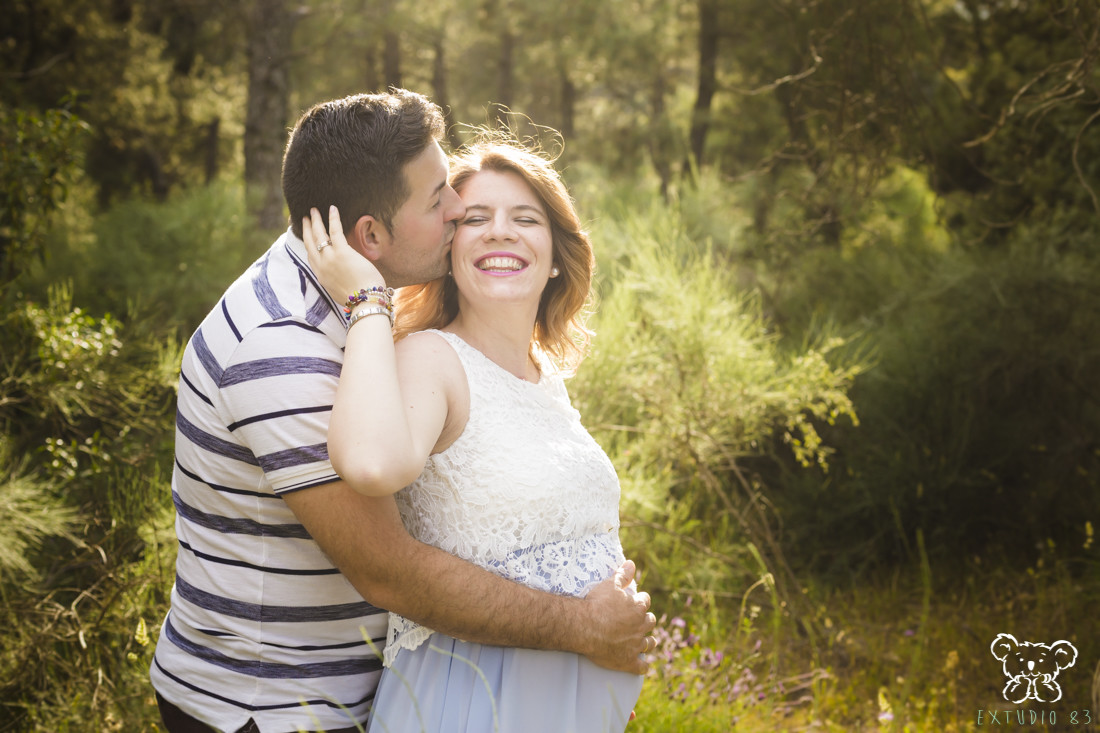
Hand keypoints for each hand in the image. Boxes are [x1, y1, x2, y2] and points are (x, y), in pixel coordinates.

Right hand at [303, 206, 385, 302]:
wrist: (365, 303)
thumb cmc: (360, 299)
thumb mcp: (342, 289)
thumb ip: (339, 278)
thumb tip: (345, 273)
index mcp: (321, 276)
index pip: (310, 255)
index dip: (307, 243)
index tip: (305, 234)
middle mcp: (321, 266)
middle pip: (310, 243)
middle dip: (307, 228)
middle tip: (305, 217)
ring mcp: (330, 259)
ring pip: (319, 235)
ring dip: (316, 221)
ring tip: (314, 210)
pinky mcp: (342, 253)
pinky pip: (334, 231)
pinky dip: (333, 219)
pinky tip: (332, 208)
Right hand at [580, 560, 655, 674]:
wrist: (584, 627)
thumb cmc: (596, 604)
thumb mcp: (609, 585)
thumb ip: (623, 575)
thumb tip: (632, 563)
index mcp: (638, 608)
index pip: (645, 602)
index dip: (640, 601)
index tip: (635, 601)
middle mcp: (640, 626)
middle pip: (650, 622)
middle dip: (646, 621)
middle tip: (639, 621)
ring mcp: (636, 645)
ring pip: (649, 643)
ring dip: (648, 642)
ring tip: (645, 642)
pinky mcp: (628, 661)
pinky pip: (641, 667)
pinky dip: (642, 666)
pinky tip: (642, 666)